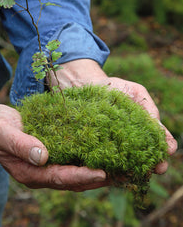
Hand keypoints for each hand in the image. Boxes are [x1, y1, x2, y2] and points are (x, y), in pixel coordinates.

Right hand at [0, 101, 111, 190]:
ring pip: (75, 172)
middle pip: (73, 180)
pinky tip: (103, 152)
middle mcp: (41, 172)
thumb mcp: (4, 133)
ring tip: (119, 167)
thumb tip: (41, 155)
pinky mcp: (52, 154)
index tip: (102, 173)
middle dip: (96, 178)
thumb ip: (20, 144)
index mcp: (29, 172)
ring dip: (96, 171)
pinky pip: (73, 160)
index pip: (59, 177)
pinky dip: (88, 159)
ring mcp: (47, 165)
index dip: (81, 176)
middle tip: (121, 173)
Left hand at [50, 59, 177, 173]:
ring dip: (134, 169)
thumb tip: (160, 128)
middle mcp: (132, 141)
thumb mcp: (136, 92)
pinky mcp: (97, 148)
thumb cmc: (116, 88)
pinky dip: (110, 165)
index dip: (165, 147)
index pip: (159, 141)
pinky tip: (113, 168)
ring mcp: (115, 146)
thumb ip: (148, 108)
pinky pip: (104, 159)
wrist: (90, 87)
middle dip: (154, 164)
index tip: (169, 151)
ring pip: (126, 163)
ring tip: (139, 171)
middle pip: (146, 157)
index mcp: (144, 128)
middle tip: (159, 168)